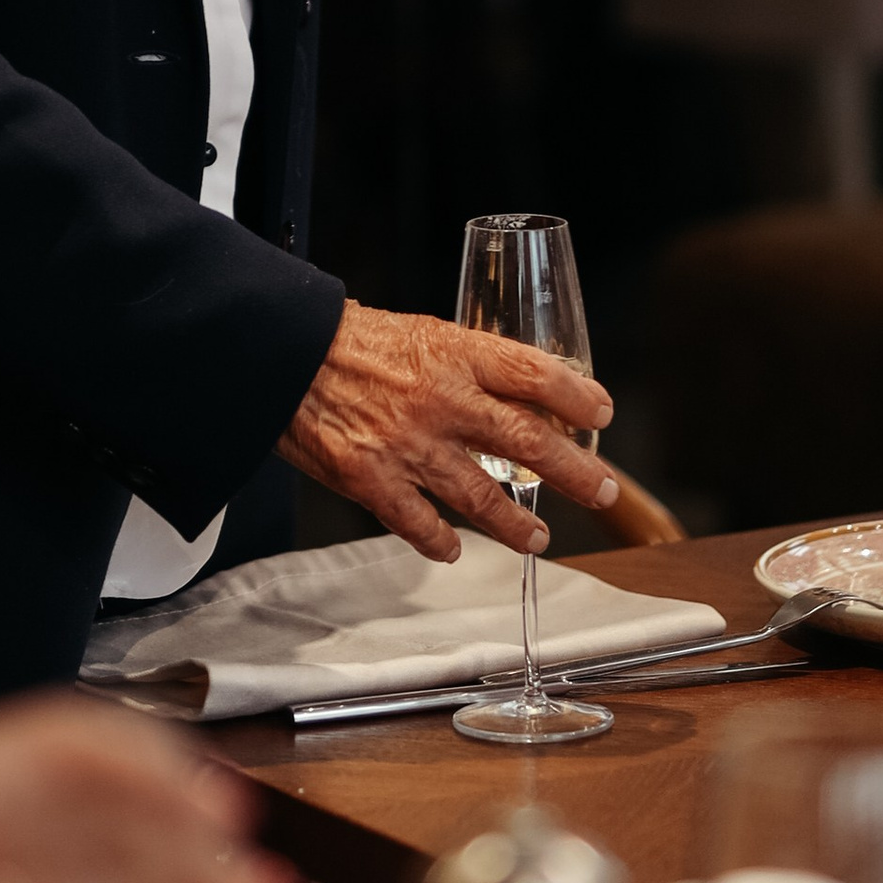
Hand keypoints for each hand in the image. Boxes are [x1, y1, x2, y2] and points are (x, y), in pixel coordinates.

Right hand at [279, 299, 617, 566]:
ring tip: (538, 539)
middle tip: (603, 490)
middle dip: (575, 472)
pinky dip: (440, 542)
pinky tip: (453, 549)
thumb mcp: (423, 333)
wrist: (280, 352)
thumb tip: (522, 394)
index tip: (601, 413)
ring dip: (516, 523)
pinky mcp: (369, 477)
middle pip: (527, 440)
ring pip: (481, 495)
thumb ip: (468, 365)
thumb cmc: (349, 340)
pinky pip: (418, 522)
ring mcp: (406, 443)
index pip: (535, 373)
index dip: (577, 397)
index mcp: (454, 353)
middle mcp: (440, 399)